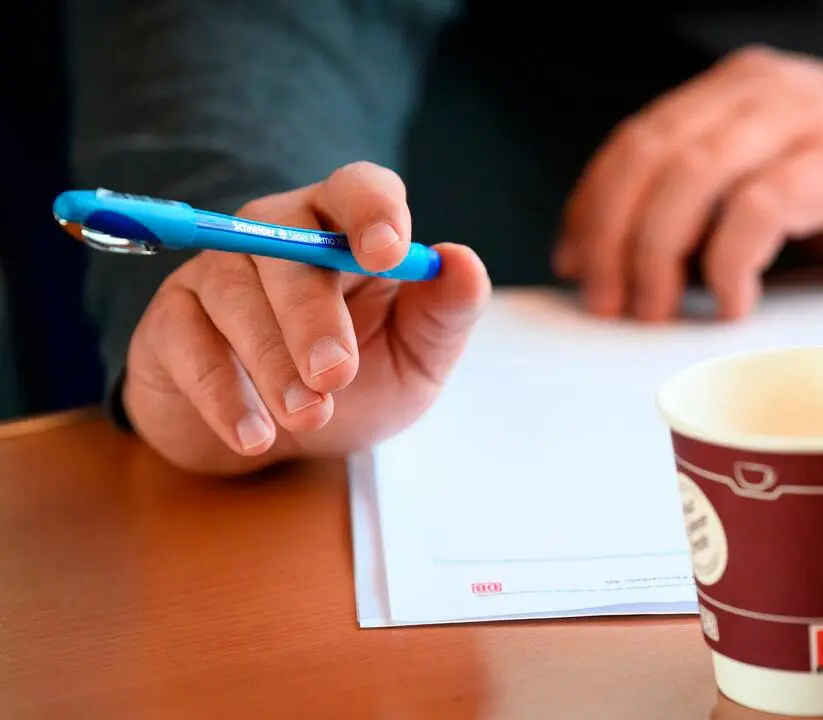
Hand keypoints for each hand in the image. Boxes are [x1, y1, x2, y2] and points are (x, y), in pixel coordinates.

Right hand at [123, 162, 490, 474]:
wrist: (276, 441)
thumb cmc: (354, 387)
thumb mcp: (415, 358)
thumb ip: (443, 313)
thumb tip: (463, 262)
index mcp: (345, 232)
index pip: (358, 188)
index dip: (372, 209)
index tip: (385, 254)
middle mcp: (277, 235)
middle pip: (286, 245)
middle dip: (312, 313)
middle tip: (335, 375)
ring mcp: (218, 273)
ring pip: (234, 293)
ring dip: (272, 361)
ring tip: (308, 417)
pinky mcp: (171, 320)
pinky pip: (186, 341)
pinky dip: (222, 392)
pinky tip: (254, 435)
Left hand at [555, 46, 822, 320]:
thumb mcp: (778, 171)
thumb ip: (712, 197)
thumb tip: (633, 261)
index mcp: (731, 92)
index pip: (632, 143)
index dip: (589, 207)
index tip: (572, 264)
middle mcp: (758, 94)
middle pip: (647, 161)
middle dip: (610, 239)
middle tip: (605, 305)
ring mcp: (803, 122)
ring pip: (690, 180)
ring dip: (656, 255)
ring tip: (654, 314)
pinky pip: (761, 209)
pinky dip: (731, 261)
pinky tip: (732, 305)